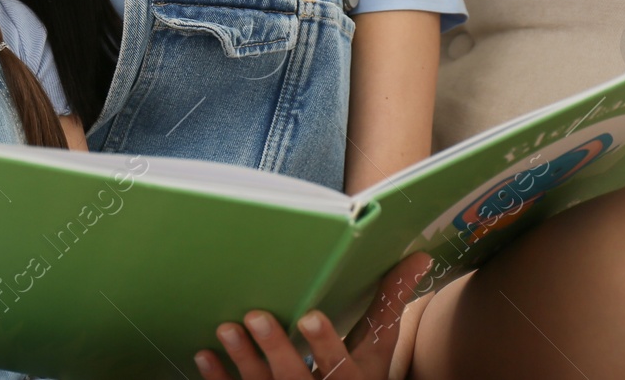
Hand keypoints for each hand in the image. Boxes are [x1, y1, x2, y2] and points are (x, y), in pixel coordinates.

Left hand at [196, 253, 434, 379]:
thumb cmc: (359, 375)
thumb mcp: (378, 351)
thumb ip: (389, 304)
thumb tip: (419, 257)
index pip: (340, 367)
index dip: (325, 345)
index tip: (310, 317)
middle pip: (295, 377)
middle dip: (276, 350)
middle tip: (257, 317)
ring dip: (243, 359)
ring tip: (227, 329)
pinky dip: (219, 377)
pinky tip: (205, 355)